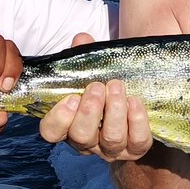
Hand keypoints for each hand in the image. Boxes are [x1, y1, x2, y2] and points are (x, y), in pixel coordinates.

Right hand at [39, 34, 151, 160]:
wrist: (135, 105)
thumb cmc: (106, 89)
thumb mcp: (92, 72)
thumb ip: (83, 57)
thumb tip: (82, 40)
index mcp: (69, 125)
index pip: (51, 132)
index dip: (58, 118)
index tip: (71, 97)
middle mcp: (88, 142)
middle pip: (82, 136)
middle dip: (89, 112)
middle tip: (97, 87)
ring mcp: (113, 149)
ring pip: (111, 138)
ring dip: (114, 111)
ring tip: (116, 86)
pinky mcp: (137, 149)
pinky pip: (137, 139)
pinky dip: (137, 119)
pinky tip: (135, 100)